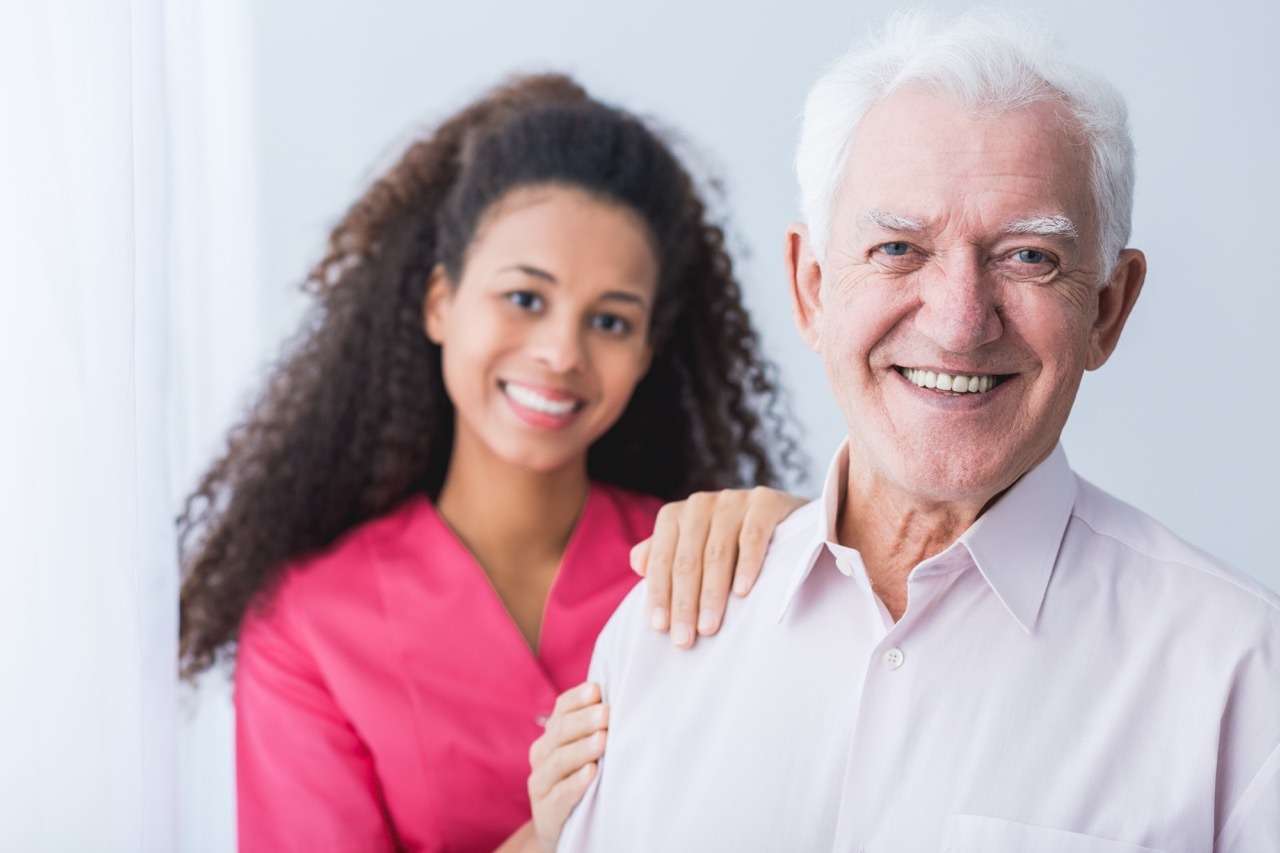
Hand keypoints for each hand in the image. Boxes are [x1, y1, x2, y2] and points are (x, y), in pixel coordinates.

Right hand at [527, 682, 607, 851]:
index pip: (561, 709)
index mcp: (551, 734)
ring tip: (603, 740)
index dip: (577, 699)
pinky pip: (559, 794)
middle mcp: (541, 754)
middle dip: (584, 721)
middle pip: (560, 732)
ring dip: (582, 749)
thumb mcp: (585, 751)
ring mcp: (540, 783)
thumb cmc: (582, 779)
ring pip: (558, 761)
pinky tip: (591, 773)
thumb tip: (620, 698)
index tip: (597, 691)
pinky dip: (575, 783)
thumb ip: (596, 726)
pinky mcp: (546, 811)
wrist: (564, 825)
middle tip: (607, 714)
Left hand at [631, 487, 806, 647]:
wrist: (781, 515)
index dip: (659, 594)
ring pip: (717, 552)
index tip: (659, 628)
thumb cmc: (727, 541)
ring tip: (709, 627)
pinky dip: (746, 565)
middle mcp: (700, 504)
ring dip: (712, 593)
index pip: (662, 559)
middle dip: (684, 603)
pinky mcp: (765, 501)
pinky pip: (752, 536)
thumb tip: (638, 565)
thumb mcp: (693, 546)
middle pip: (687, 559)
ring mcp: (733, 500)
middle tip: (684, 639)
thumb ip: (664, 553)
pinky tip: (742, 592)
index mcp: (675, 515)